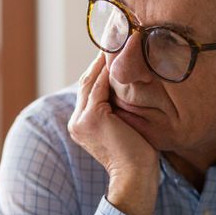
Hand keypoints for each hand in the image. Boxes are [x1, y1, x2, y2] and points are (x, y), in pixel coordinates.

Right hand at [68, 53, 159, 214]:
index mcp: (81, 124)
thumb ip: (122, 109)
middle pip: (88, 80)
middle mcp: (76, 121)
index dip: (101, 68)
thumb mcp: (127, 128)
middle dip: (102, 58)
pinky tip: (123, 53)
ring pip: (93, 80)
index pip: (90, 88)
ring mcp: (81, 120)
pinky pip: (101, 85)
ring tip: (120, 39)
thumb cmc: (139, 158)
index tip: (117, 49)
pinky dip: (111, 68)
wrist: (136, 179)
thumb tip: (135, 88)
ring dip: (106, 58)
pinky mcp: (91, 118)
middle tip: (118, 36)